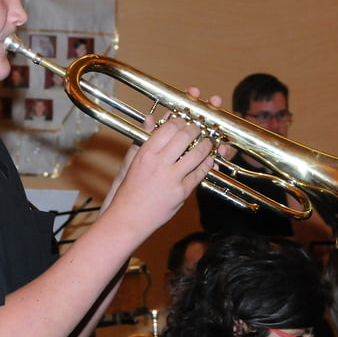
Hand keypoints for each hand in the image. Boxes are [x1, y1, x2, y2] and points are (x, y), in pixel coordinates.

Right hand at [101, 87, 225, 235]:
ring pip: (197, 154)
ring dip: (206, 145)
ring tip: (208, 141)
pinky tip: (208, 160)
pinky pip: (199, 174)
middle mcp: (159, 163)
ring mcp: (172, 178)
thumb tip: (150, 118)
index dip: (180, 120)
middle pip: (185, 136)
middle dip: (196, 129)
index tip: (185, 120)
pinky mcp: (181, 192)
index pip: (168, 127)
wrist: (129, 217)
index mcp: (146, 152)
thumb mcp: (132, 161)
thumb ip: (144, 139)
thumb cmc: (129, 190)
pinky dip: (206, 165)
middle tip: (199, 127)